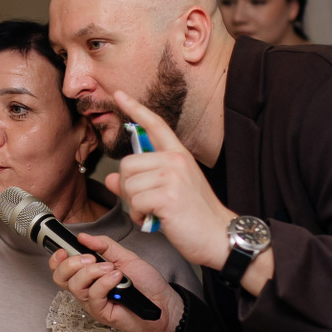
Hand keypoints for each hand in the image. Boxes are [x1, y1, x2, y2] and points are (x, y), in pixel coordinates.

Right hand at [49, 234, 180, 331]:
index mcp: (88, 274)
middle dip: (72, 263)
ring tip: (111, 269)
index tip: (64, 249)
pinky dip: (105, 282)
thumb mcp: (125, 256)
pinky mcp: (101, 312)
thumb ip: (104, 245)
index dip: (56, 259)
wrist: (163, 302)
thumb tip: (83, 237)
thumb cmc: (145, 283)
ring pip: (76, 286)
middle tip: (91, 258)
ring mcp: (92, 302)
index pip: (60, 268)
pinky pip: (94, 295)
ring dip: (92, 272)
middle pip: (60, 278)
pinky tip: (117, 278)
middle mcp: (86, 289)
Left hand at [106, 92, 235, 268]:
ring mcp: (172, 176)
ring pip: (128, 184)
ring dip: (133, 204)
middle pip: (127, 164)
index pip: (155, 125)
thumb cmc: (195, 217)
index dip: (136, 109)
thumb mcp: (168, 193)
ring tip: (152, 212)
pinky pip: (134, 202)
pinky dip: (138, 215)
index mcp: (179, 155)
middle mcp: (176, 160)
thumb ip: (140, 182)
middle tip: (143, 203)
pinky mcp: (168, 195)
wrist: (219, 237)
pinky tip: (153, 219)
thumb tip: (112, 179)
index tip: (120, 94)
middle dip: (127, 187)